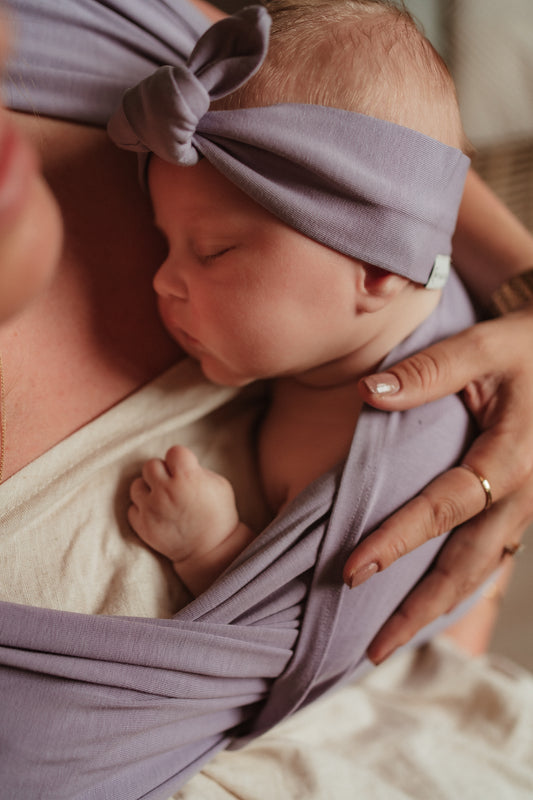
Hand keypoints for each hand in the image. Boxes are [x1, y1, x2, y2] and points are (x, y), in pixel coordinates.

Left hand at [129, 445, 240, 562]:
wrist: (211, 551)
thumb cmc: (219, 514)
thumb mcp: (218, 484)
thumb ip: (196, 469)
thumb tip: (176, 464)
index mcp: (188, 477)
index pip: (173, 451)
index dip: (180, 459)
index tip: (185, 470)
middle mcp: (166, 491)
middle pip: (150, 465)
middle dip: (162, 472)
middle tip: (172, 483)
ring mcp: (151, 509)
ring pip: (136, 485)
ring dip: (148, 490)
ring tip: (162, 499)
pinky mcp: (142, 526)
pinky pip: (133, 508)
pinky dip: (143, 510)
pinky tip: (157, 513)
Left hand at [343, 306, 532, 663]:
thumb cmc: (528, 348)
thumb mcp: (484, 347)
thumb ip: (428, 371)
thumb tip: (368, 393)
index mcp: (514, 456)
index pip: (446, 507)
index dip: (398, 540)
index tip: (352, 570)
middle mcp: (524, 494)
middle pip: (469, 565)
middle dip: (420, 608)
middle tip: (371, 646)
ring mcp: (526, 507)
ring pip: (482, 571)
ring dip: (438, 609)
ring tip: (392, 640)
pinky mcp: (520, 508)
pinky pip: (489, 556)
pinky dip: (458, 586)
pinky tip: (428, 603)